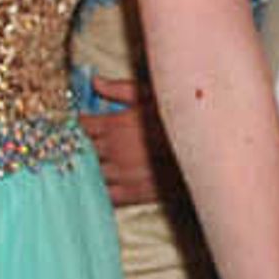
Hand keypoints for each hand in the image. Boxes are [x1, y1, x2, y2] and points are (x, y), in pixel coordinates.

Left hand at [80, 76, 167, 207]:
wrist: (204, 149)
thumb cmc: (178, 118)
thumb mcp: (151, 95)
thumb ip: (121, 90)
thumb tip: (96, 82)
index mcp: (114, 124)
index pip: (81, 125)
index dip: (76, 125)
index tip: (74, 125)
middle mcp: (112, 150)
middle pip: (80, 150)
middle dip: (76, 148)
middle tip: (74, 147)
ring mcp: (120, 173)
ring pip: (89, 173)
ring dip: (84, 170)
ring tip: (83, 167)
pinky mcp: (132, 193)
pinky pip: (106, 196)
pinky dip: (99, 192)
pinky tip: (97, 189)